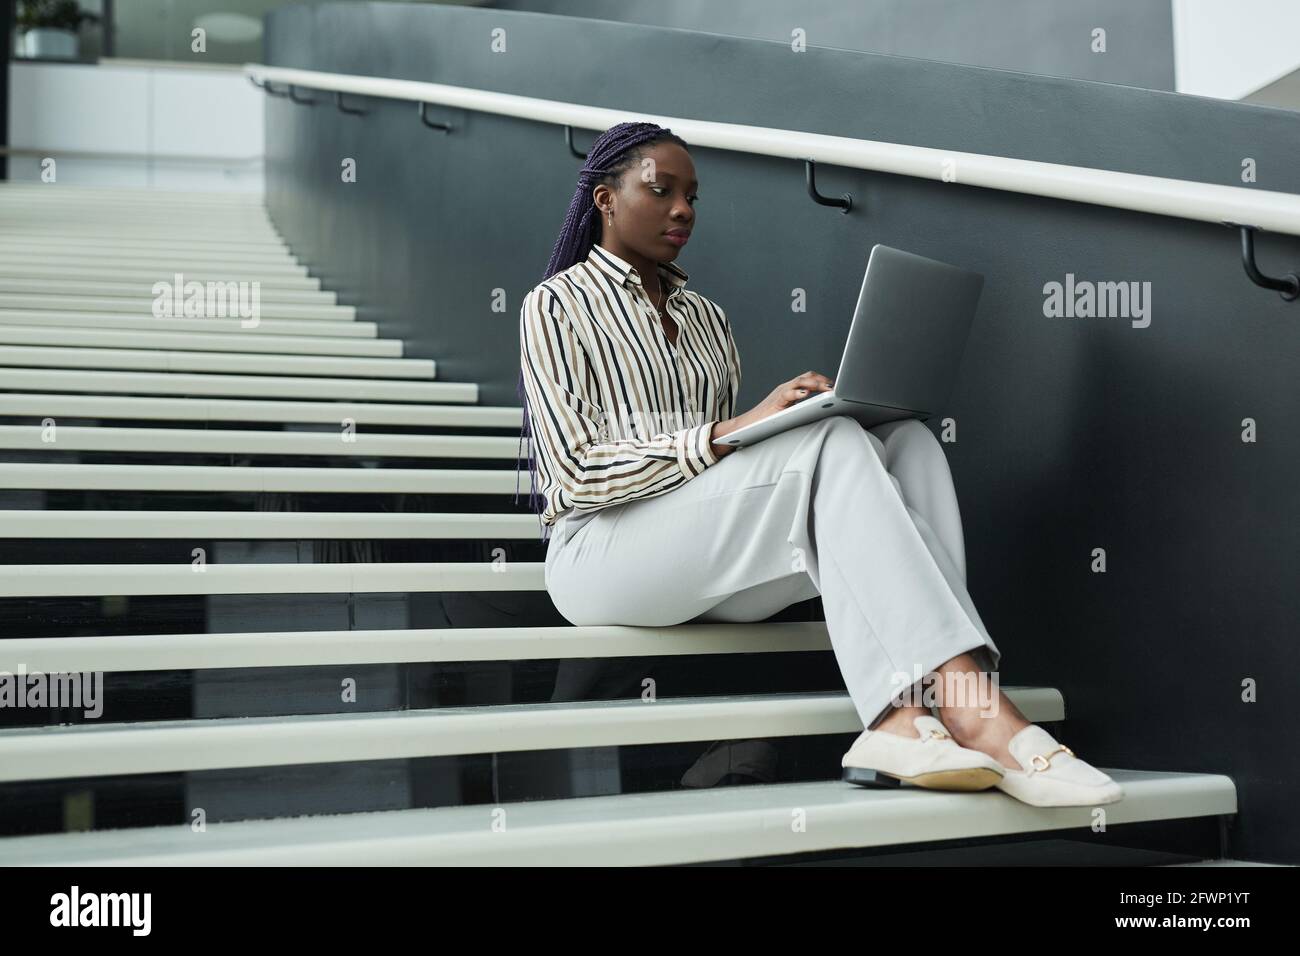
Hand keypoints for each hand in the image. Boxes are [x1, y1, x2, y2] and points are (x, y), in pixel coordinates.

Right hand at [709, 370, 834, 456]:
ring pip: (799, 382)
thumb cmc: (768, 421)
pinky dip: (797, 393)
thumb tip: (822, 409)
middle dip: (821, 380)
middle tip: (833, 387)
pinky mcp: (775, 401)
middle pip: (806, 377)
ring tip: (825, 388)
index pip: (808, 378)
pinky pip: (787, 393)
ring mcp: (780, 393)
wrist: (747, 426)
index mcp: (790, 390)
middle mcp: (786, 388)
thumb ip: (801, 407)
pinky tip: (806, 394)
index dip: (821, 380)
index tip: (834, 385)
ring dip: (814, 384)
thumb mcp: (789, 411)